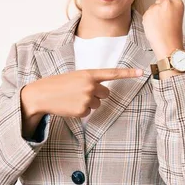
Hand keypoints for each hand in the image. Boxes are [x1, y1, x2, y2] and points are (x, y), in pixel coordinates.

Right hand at [20, 68, 142, 137]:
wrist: (41, 94)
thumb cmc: (59, 84)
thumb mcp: (76, 77)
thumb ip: (90, 80)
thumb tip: (103, 92)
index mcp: (89, 73)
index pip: (113, 73)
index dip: (128, 73)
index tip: (142, 72)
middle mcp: (90, 85)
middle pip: (106, 93)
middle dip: (97, 94)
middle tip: (80, 92)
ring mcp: (87, 98)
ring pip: (97, 104)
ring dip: (88, 103)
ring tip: (72, 99)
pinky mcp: (82, 111)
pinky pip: (89, 112)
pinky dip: (81, 111)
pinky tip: (70, 106)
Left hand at [142, 0, 184, 58]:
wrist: (168, 45)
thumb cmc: (174, 35)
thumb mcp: (178, 17)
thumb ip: (171, 8)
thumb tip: (161, 6)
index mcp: (178, 3)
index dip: (168, 3)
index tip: (168, 9)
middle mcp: (167, 3)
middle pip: (160, 0)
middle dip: (160, 8)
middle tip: (164, 20)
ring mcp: (156, 7)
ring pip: (152, 7)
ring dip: (154, 14)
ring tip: (159, 26)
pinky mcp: (147, 13)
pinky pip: (146, 14)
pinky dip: (148, 20)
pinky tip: (154, 27)